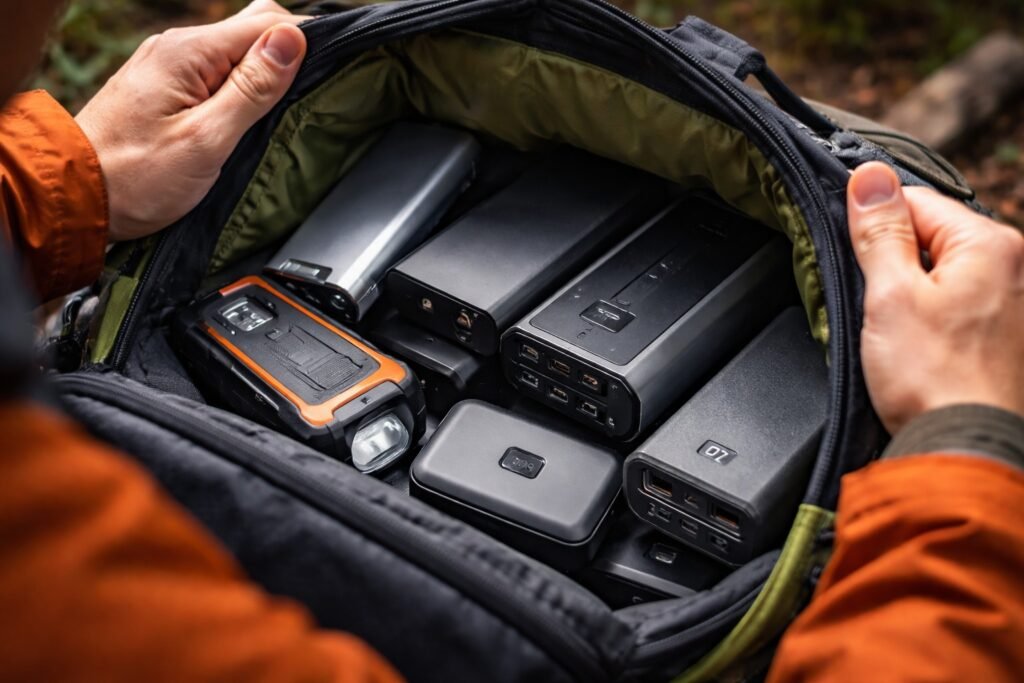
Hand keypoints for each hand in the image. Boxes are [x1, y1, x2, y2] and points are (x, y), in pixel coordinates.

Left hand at [75, 0, 308, 241]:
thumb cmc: (136, 177)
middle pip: (255, 29)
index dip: (306, 44)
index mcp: (190, 52)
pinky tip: (249, 114)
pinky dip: (241, 86)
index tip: (332, 72)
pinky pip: (217, 70)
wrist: (76, 196)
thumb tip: (292, 39)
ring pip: (237, 51)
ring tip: (280, 111)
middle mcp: (178, 47)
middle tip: (310, 96)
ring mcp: (170, 64)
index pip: (269, 23)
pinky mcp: (166, 85)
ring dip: (265, 74)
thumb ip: (252, 89)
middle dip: (289, 55)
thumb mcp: (206, 138)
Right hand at [848, 161, 1023, 433]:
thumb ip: (879, 231)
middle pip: (929, 238)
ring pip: (940, 275)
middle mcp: (1015, 267)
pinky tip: (915, 350)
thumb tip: (869, 175)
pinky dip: (928, 320)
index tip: (849, 256)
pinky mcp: (1004, 336)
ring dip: (907, 295)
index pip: (914, 201)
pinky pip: (955, 306)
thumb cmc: (933, 378)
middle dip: (891, 265)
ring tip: (895, 335)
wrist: (965, 451)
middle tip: (873, 306)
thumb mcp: (890, 294)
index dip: (872, 226)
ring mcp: (1013, 304)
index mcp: (991, 244)